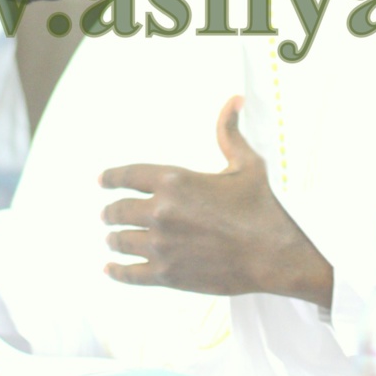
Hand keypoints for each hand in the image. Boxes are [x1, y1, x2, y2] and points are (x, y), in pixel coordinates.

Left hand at [100, 96, 332, 307]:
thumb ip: (229, 133)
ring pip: (120, 241)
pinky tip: (110, 268)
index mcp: (174, 181)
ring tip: (112, 239)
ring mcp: (161, 245)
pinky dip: (117, 271)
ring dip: (113, 239)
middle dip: (110, 212)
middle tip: (108, 214)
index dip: (110, 178)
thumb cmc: (262, 207)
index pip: (127, 176)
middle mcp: (161, 212)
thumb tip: (234, 101)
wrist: (274, 253)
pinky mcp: (167, 274)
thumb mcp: (245, 164)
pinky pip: (130, 273)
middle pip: (118, 211)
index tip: (102, 181)